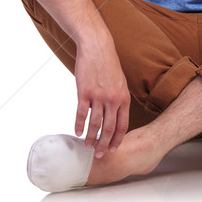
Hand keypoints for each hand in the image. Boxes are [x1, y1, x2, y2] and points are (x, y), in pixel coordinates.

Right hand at [74, 36, 130, 157]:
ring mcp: (98, 96)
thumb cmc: (108, 63)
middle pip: (109, 128)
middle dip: (104, 144)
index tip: (113, 149)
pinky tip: (77, 132)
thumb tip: (115, 115)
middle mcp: (113, 99)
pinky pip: (81, 113)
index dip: (117, 139)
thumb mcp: (120, 81)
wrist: (97, 46)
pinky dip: (79, 125)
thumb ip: (119, 98)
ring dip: (90, 138)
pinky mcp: (84, 92)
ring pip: (94, 124)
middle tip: (100, 155)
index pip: (122, 125)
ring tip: (87, 146)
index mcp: (124, 97)